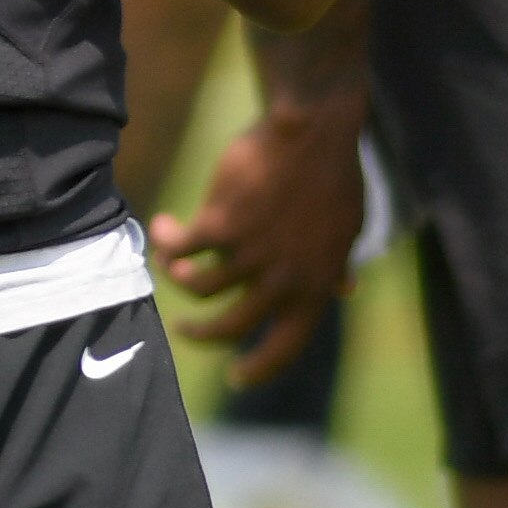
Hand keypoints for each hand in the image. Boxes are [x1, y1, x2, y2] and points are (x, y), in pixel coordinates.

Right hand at [151, 88, 367, 384]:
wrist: (312, 130)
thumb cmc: (333, 176)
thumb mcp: (346, 229)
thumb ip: (336, 264)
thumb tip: (344, 290)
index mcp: (313, 288)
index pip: (285, 348)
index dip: (259, 368)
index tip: (237, 377)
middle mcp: (279, 281)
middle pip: (228, 328)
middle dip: (201, 335)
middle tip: (185, 330)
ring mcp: (248, 255)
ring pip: (196, 286)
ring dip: (177, 277)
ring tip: (170, 263)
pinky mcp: (220, 225)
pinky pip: (180, 246)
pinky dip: (165, 239)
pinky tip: (162, 226)